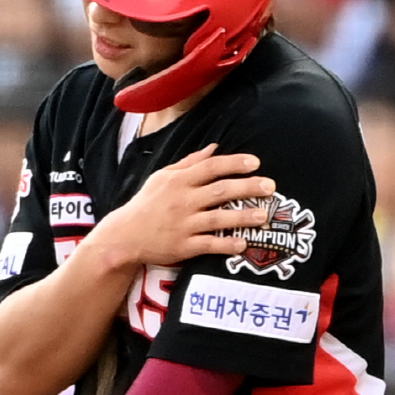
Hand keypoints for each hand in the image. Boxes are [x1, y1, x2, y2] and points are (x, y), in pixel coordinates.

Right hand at [94, 145, 274, 270]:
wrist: (123, 236)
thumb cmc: (145, 205)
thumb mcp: (161, 178)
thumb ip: (188, 163)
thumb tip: (214, 148)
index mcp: (178, 182)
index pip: (210, 167)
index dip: (234, 163)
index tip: (255, 163)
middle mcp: (182, 201)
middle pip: (220, 190)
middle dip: (248, 187)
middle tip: (270, 187)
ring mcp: (183, 225)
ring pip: (218, 218)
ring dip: (243, 216)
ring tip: (264, 216)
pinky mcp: (182, 246)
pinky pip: (208, 244)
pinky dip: (226, 244)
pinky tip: (243, 244)